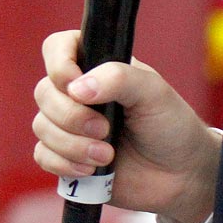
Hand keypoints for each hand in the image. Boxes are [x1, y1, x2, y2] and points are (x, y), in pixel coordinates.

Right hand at [32, 30, 220, 222]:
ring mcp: (70, 126)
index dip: (58, 65)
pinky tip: (91, 170)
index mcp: (96, 66)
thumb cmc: (171, 125)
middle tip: (105, 130)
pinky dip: (64, 164)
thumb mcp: (154, 92)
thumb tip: (77, 88)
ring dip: (72, 145)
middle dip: (72, 117)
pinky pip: (43, 156)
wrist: (181, 175)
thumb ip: (118, 78)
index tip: (75, 86)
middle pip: (44, 92)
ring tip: (106, 156)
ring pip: (41, 127)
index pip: (57, 48)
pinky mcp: (67, 156)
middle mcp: (78, 93)